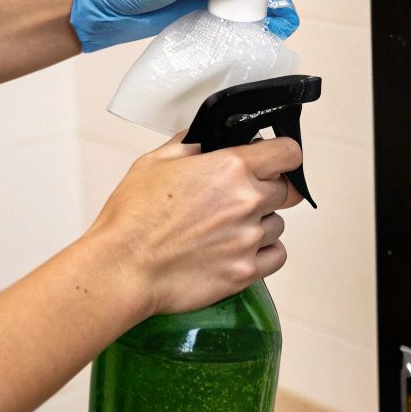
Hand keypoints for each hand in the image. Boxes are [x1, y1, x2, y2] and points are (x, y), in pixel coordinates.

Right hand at [84, 134, 302, 316]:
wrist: (122, 267)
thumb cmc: (132, 217)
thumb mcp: (155, 162)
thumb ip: (190, 145)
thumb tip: (206, 140)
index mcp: (231, 168)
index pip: (288, 153)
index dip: (283, 155)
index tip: (274, 162)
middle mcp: (247, 201)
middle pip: (285, 191)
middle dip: (267, 191)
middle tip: (239, 199)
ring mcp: (249, 239)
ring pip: (278, 225)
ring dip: (260, 224)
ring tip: (227, 230)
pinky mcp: (245, 272)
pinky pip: (277, 256)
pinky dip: (265, 253)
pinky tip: (240, 250)